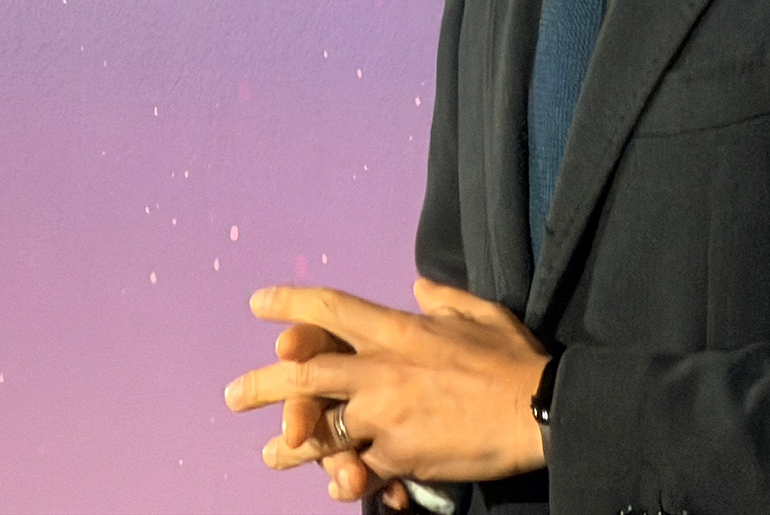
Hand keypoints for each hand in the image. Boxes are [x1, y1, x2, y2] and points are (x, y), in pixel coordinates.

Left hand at [226, 277, 548, 485]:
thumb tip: (419, 286)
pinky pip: (358, 469)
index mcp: (400, 330)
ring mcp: (388, 417)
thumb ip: (442, 299)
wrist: (537, 409)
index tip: (259, 304)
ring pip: (321, 430)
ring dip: (291, 444)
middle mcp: (384, 370)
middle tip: (233, 396)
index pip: (333, 310)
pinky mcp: (400, 457)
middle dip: (264, 384)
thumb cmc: (512, 358)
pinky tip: (330, 482)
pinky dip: (342, 477)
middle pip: (307, 374)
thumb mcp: (478, 312)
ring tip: (271, 453)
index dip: (292, 304)